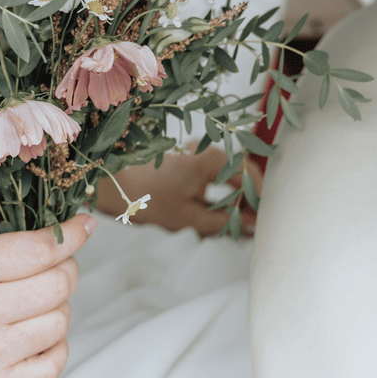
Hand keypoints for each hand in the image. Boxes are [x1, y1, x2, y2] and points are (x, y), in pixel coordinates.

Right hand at [0, 215, 96, 377]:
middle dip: (68, 270)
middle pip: (57, 286)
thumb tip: (57, 224)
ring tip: (38, 304)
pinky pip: (53, 365)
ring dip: (59, 309)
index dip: (70, 236)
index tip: (83, 226)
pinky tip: (38, 336)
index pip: (38, 250)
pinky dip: (56, 347)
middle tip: (59, 267)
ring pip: (60, 323)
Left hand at [96, 146, 262, 236]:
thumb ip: (224, 222)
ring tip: (236, 223)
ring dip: (235, 198)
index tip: (264, 220)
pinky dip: (221, 193)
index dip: (260, 198)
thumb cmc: (146, 200)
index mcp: (209, 160)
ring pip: (228, 176)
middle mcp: (206, 151)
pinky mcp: (187, 162)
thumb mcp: (188, 218)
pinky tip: (219, 214)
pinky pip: (214, 176)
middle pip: (242, 174)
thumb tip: (252, 227)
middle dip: (249, 200)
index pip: (250, 175)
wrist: (112, 186)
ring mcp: (196, 154)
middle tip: (252, 225)